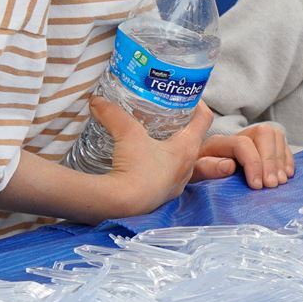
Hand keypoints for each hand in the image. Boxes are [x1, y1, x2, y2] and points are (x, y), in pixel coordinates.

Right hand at [88, 95, 207, 216]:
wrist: (122, 206)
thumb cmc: (135, 169)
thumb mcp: (127, 134)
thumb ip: (114, 114)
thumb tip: (98, 100)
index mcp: (187, 148)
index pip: (204, 119)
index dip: (199, 103)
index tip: (188, 95)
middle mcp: (187, 167)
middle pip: (194, 140)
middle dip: (183, 126)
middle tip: (169, 115)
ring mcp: (176, 184)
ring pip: (181, 160)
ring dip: (172, 148)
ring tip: (156, 137)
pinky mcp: (162, 196)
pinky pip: (167, 176)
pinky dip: (160, 165)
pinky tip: (145, 161)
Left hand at [197, 122, 293, 189]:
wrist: (192, 171)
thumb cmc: (193, 174)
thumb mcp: (192, 173)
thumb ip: (207, 168)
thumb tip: (229, 165)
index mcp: (218, 142)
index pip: (242, 144)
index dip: (253, 163)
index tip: (256, 185)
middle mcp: (237, 136)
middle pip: (263, 133)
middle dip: (270, 160)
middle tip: (271, 184)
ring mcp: (251, 139)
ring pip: (275, 135)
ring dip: (280, 160)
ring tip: (279, 181)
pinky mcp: (262, 146)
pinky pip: (281, 143)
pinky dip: (286, 158)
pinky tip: (286, 174)